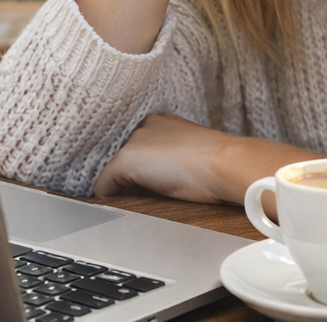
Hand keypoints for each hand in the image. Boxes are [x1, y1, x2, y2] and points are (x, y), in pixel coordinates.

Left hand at [93, 114, 319, 206]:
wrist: (223, 163)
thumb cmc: (216, 164)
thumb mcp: (190, 154)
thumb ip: (170, 158)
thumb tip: (156, 181)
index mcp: (162, 120)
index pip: (138, 144)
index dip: (139, 165)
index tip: (141, 180)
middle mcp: (144, 125)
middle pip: (124, 156)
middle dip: (126, 175)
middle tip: (135, 194)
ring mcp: (134, 141)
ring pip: (113, 170)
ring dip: (118, 187)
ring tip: (129, 201)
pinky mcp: (127, 159)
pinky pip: (104, 185)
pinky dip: (107, 198)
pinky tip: (120, 206)